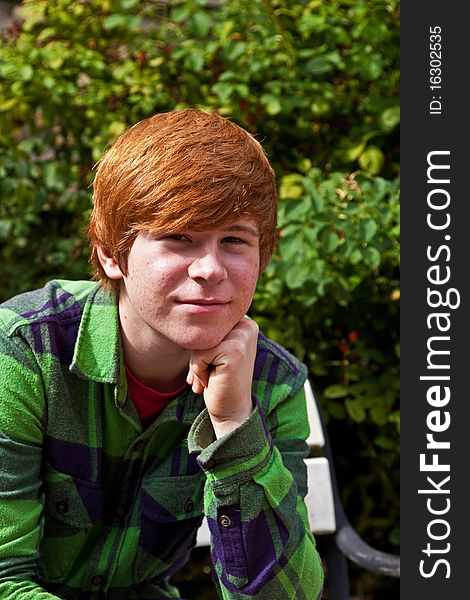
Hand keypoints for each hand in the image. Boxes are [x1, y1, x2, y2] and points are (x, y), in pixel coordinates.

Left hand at [187, 318, 258, 437]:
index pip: (206, 323)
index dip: (202, 345)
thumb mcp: (215, 349)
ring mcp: (243, 337)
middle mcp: (247, 325)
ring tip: (211, 376)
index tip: (213, 363)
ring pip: (200, 341)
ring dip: (197, 363)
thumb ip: (209, 332)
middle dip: (198, 354)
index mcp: (244, 322)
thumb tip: (186, 315)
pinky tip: (212, 380)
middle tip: (210, 373)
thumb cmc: (218, 379)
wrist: (231, 409)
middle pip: (203, 330)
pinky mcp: (235, 351)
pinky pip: (199, 353)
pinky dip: (199, 370)